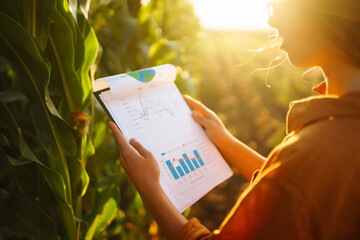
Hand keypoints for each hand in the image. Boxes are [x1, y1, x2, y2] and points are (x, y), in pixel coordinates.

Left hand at [109, 122, 187, 238]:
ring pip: (126, 151)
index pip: (119, 138)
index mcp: (127, 153)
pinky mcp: (128, 169)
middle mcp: (123, 158)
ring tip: (138, 142)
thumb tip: (132, 141)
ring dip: (130, 146)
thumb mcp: (148, 156)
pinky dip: (132, 153)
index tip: (110, 123)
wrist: (148, 189)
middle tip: (127, 129)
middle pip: (122, 144)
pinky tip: (140, 154)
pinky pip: (128, 157)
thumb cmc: (150, 172)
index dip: (115, 130)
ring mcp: (125, 164)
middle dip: (124, 137)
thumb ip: (139, 146)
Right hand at [183, 95, 232, 147]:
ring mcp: (205, 125)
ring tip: (179, 114)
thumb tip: (192, 112)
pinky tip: (184, 128)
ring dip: (188, 117)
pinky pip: (195, 126)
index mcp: (209, 115)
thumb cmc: (220, 135)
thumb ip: (201, 119)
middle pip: (195, 111)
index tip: (183, 96)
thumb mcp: (210, 126)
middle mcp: (207, 119)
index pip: (198, 106)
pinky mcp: (205, 131)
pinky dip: (190, 125)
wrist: (226, 146)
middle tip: (179, 103)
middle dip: (188, 106)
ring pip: (195, 119)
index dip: (190, 101)